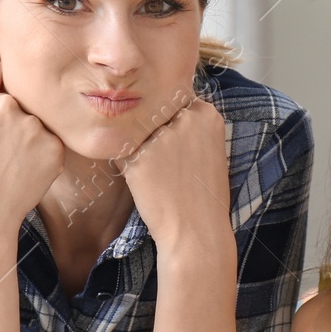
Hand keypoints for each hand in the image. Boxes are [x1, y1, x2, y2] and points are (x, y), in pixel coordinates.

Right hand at [0, 51, 65, 231]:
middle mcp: (5, 107)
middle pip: (17, 93)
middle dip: (10, 112)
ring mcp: (32, 127)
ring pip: (35, 116)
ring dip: (26, 132)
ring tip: (8, 159)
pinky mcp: (53, 147)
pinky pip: (50, 138)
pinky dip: (41, 152)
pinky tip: (23, 169)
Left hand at [117, 89, 229, 246]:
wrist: (196, 231)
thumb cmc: (204, 195)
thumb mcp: (209, 150)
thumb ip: (190, 126)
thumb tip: (160, 109)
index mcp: (206, 114)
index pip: (174, 100)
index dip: (167, 121)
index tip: (170, 142)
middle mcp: (185, 118)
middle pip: (153, 112)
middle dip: (152, 131)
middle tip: (162, 161)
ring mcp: (160, 136)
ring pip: (136, 130)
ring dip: (137, 147)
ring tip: (155, 174)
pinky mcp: (138, 155)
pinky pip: (121, 151)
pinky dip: (126, 164)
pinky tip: (143, 181)